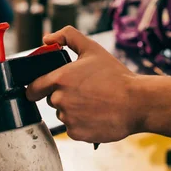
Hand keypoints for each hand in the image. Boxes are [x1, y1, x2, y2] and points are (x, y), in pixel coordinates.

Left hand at [26, 26, 138, 142]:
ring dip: (73, 110)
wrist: (136, 102)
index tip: (40, 89)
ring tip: (94, 102)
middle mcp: (60, 100)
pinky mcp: (77, 134)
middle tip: (84, 90)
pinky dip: (81, 123)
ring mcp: (68, 119)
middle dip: (63, 95)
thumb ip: (67, 37)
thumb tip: (46, 38)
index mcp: (60, 79)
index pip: (33, 88)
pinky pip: (72, 128)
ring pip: (63, 114)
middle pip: (51, 100)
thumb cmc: (115, 76)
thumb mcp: (92, 48)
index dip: (36, 88)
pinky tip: (96, 115)